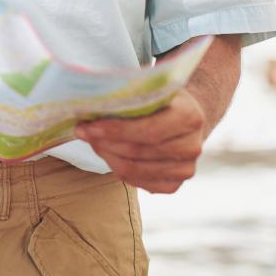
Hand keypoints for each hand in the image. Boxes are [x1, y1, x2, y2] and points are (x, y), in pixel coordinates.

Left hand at [74, 90, 206, 193]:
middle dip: (104, 142)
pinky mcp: (174, 185)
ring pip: (133, 170)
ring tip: (92, 141)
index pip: (147, 130)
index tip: (87, 125)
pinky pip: (137, 182)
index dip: (114, 130)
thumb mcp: (151, 90)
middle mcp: (192, 147)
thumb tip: (90, 107)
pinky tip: (108, 154)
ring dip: (107, 155)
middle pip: (137, 151)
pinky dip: (117, 168)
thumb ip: (129, 98)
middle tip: (82, 132)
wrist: (184, 118)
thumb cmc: (161, 100)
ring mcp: (185, 169)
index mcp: (190, 117)